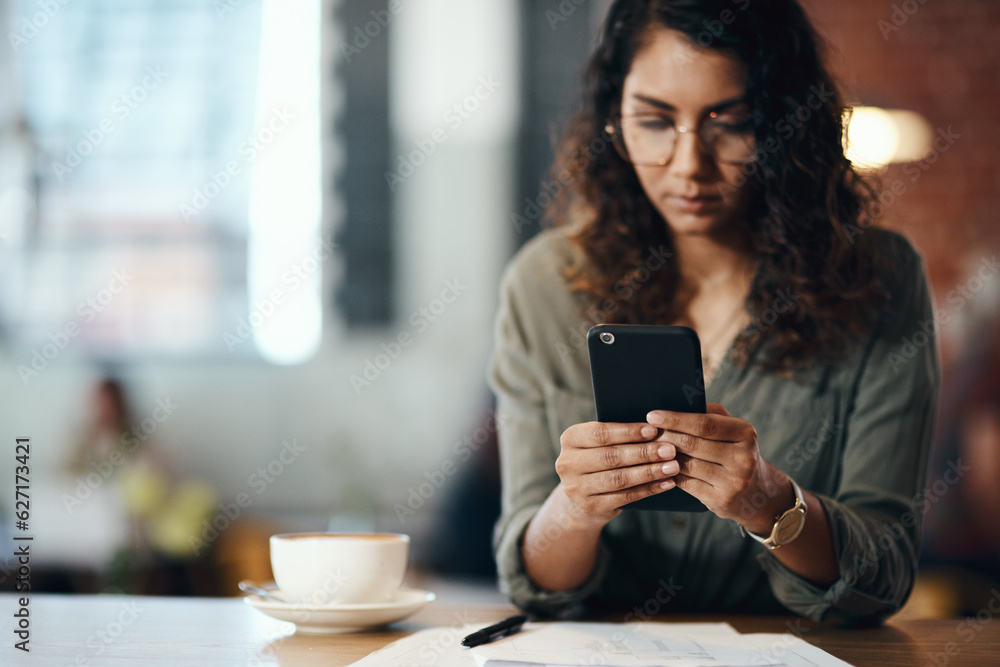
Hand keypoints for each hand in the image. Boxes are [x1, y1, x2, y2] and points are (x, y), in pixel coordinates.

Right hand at [556, 421, 679, 524]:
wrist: (580, 498)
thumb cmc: (599, 460)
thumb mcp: (599, 444)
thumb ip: (618, 436)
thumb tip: (656, 426)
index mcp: (570, 439)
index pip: (600, 433)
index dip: (628, 432)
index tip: (654, 430)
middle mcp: (567, 463)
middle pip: (611, 456)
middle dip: (644, 453)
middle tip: (670, 449)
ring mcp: (576, 487)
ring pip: (619, 478)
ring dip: (650, 472)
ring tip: (673, 466)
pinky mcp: (590, 506)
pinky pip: (625, 497)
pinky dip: (649, 489)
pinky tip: (666, 483)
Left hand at [645, 403, 792, 532]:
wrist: (758, 493)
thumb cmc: (736, 452)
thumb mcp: (733, 430)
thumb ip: (710, 415)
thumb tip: (675, 405)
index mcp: (745, 433)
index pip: (704, 423)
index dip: (676, 419)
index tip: (652, 415)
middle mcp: (743, 458)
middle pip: (692, 444)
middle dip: (664, 437)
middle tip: (643, 432)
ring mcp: (734, 482)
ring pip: (686, 465)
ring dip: (662, 456)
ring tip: (646, 448)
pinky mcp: (721, 500)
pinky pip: (686, 484)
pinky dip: (668, 473)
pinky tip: (656, 467)